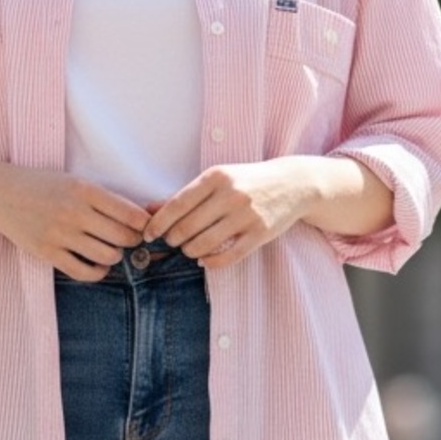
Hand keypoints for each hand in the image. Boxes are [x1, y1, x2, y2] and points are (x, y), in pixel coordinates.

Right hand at [0, 165, 150, 282]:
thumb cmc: (43, 186)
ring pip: (107, 256)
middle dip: (132, 241)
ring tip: (110, 250)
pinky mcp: (47, 252)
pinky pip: (83, 272)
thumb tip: (139, 218)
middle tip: (131, 241)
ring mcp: (59, 234)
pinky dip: (97, 272)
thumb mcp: (74, 182)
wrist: (1, 193)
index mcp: (84, 189)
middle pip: (122, 237)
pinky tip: (97, 265)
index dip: (144, 224)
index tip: (144, 227)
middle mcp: (74, 212)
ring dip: (115, 256)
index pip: (130, 213)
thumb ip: (103, 199)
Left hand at [142, 160, 310, 268]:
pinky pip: (228, 256)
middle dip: (173, 240)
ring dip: (190, 252)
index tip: (148, 234)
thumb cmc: (246, 181)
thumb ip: (184, 195)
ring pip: (205, 244)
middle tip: (171, 242)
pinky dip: (211, 262)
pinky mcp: (260, 234)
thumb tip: (149, 209)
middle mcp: (231, 194)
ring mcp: (247, 215)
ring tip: (189, 250)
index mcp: (216, 177)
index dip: (158, 223)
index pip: (177, 205)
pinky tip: (205, 260)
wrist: (292, 184)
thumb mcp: (217, 179)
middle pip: (188, 227)